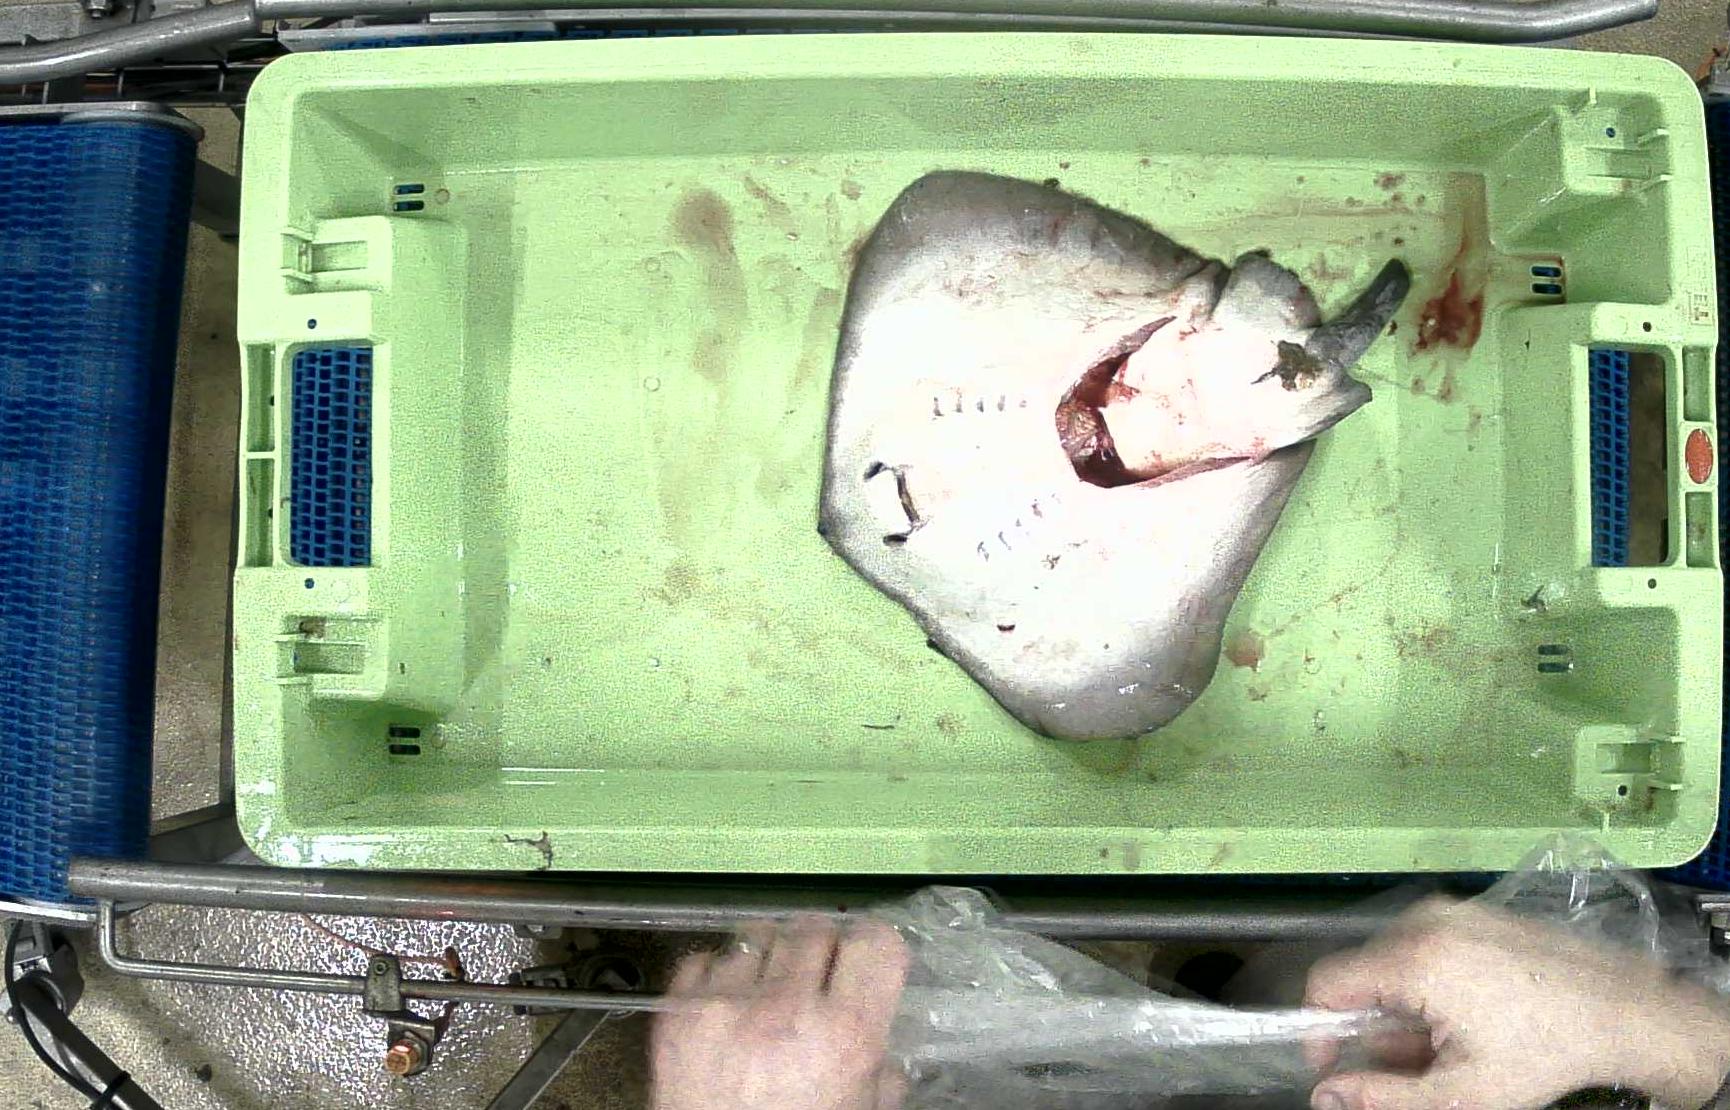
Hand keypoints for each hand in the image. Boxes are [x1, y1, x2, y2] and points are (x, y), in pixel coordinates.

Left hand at [651, 915, 910, 1109]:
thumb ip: (878, 1076)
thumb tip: (880, 1051)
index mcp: (845, 1034)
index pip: (875, 942)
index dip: (874, 947)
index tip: (866, 959)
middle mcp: (787, 1007)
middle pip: (815, 928)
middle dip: (821, 948)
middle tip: (817, 976)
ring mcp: (727, 1004)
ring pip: (759, 934)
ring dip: (769, 956)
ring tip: (767, 987)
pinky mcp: (678, 1010)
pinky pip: (707, 958)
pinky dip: (719, 975)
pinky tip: (726, 1005)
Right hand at [1304, 896, 1729, 1109]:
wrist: (1626, 1013)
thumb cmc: (1546, 1052)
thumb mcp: (1460, 1092)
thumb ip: (1381, 1095)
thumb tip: (1325, 1096)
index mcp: (1414, 960)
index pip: (1327, 982)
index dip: (1318, 1028)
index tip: (1332, 1066)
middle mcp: (1425, 921)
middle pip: (1362, 973)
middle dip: (1372, 1025)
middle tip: (1409, 1066)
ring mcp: (1452, 910)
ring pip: (1392, 960)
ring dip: (1401, 1006)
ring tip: (1445, 1044)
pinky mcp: (1474, 911)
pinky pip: (1424, 944)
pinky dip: (1428, 983)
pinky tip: (1466, 1017)